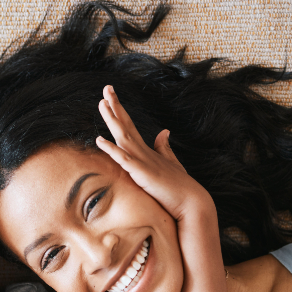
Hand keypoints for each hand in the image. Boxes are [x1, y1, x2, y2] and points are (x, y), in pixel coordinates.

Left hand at [95, 85, 213, 222]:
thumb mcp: (169, 163)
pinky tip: (99, 140)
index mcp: (147, 151)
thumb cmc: (179, 187)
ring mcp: (143, 161)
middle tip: (106, 88)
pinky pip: (124, 159)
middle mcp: (144, 152)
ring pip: (123, 137)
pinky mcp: (142, 173)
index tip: (110, 98)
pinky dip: (112, 149)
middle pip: (126, 126)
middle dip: (115, 107)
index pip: (130, 127)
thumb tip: (163, 132)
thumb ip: (164, 148)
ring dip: (113, 120)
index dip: (120, 112)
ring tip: (102, 103)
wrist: (191, 203)